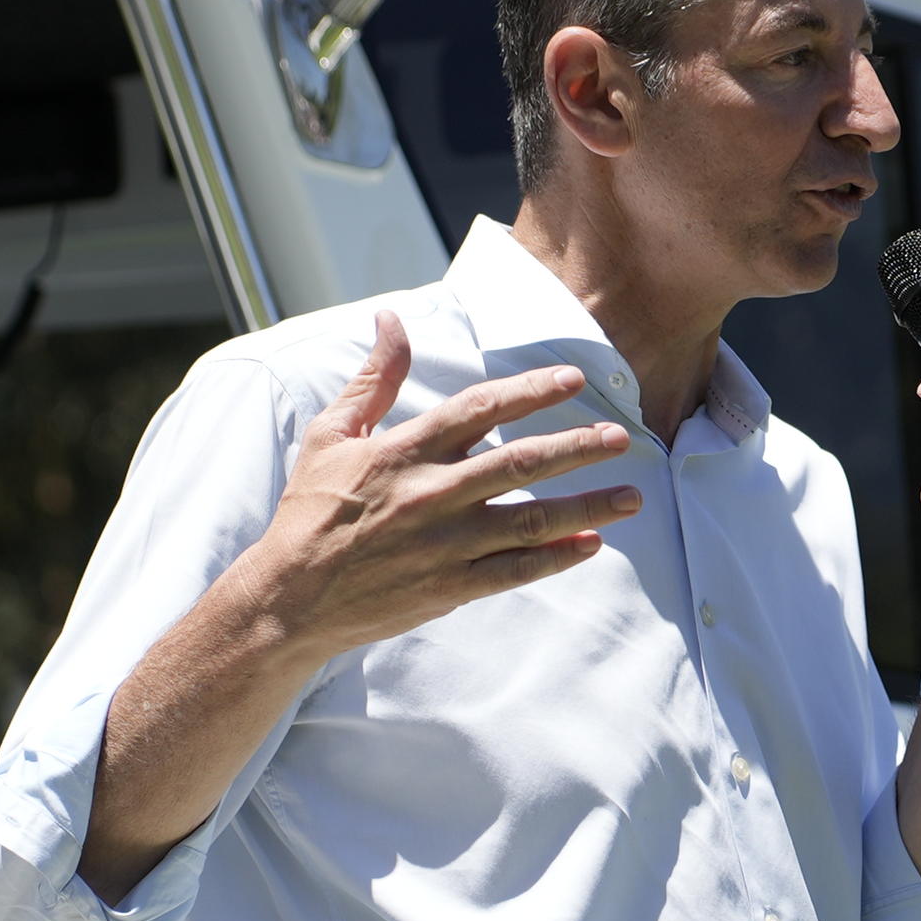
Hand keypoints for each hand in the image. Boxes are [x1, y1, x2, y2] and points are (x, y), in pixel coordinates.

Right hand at [233, 311, 639, 657]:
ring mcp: (443, 545)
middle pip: (519, 463)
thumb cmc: (309, 513)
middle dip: (577, 448)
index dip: (529, 392)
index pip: (479, 409)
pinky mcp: (449, 588)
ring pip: (529, 521)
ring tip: (632, 496)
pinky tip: (592, 543)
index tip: (573, 379)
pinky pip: (514, 571)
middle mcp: (429, 495)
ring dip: (586, 506)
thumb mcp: (330, 436)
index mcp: (403, 452)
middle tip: (621, 438)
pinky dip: (556, 558)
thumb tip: (389, 320)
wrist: (289, 599)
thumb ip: (373, 379)